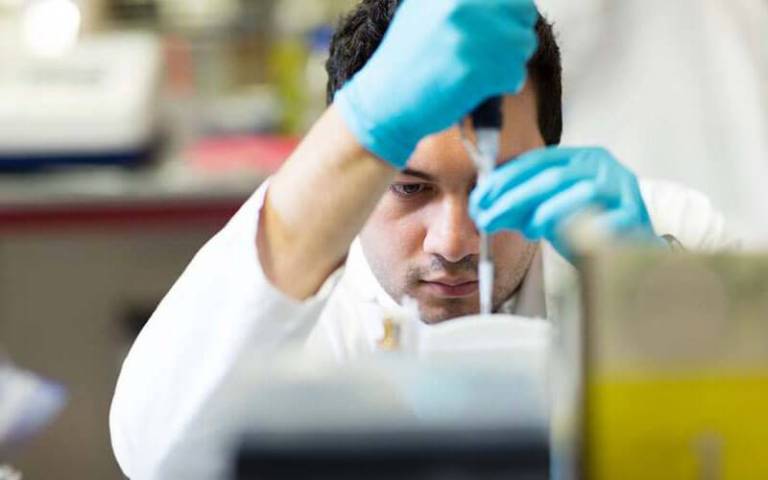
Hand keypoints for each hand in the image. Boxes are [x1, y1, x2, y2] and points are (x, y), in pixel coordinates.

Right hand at [334, 0, 537, 168]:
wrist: (385, 100)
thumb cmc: (409, 59)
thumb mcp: (425, 10)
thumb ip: (462, 2)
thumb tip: (505, 3)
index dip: (508, 14)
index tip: (495, 31)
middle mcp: (461, 2)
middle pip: (524, 12)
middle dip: (514, 35)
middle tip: (492, 54)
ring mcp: (470, 34)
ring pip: (524, 44)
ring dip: (510, 62)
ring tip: (481, 72)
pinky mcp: (476, 68)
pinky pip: (516, 73)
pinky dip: (505, 85)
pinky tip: (479, 87)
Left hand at [469, 147, 660, 258]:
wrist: (631, 254)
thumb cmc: (586, 229)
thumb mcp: (547, 212)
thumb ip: (519, 207)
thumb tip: (482, 209)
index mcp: (578, 159)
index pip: (535, 161)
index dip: (504, 180)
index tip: (479, 199)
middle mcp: (600, 167)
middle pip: (551, 177)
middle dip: (513, 199)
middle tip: (487, 219)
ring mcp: (621, 188)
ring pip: (579, 193)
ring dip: (546, 213)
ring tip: (529, 230)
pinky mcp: (635, 215)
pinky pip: (606, 221)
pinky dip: (582, 229)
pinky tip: (562, 237)